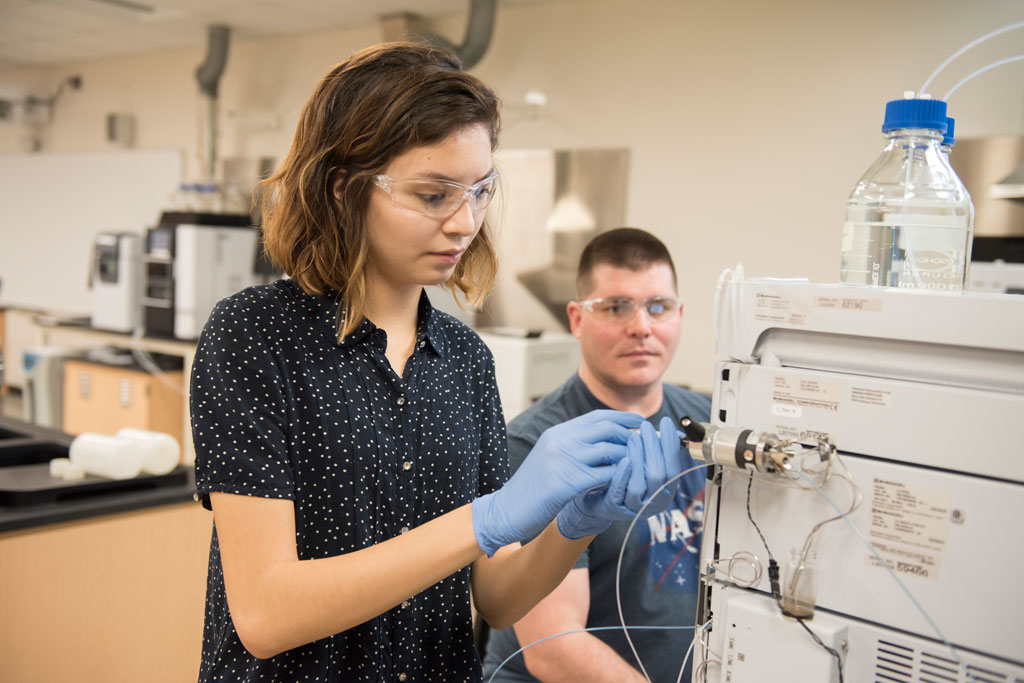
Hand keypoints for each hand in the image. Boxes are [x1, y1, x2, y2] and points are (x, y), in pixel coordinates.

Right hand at [471, 410, 642, 556]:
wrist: (507, 510)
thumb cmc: (531, 489)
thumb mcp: (550, 457)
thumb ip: (572, 446)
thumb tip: (603, 441)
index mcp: (557, 432)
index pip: (597, 417)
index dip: (622, 418)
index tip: (640, 422)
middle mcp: (560, 440)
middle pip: (606, 428)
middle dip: (631, 436)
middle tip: (645, 445)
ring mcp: (563, 459)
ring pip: (609, 450)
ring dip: (628, 457)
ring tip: (639, 465)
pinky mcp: (567, 482)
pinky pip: (605, 474)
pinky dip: (620, 477)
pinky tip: (627, 483)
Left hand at [555, 417, 683, 539]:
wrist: (599, 495)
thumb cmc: (627, 474)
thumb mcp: (645, 462)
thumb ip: (659, 450)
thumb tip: (675, 429)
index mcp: (666, 491)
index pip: (674, 467)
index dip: (671, 445)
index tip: (666, 422)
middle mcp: (654, 502)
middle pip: (659, 475)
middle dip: (653, 448)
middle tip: (646, 427)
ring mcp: (634, 507)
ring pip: (640, 484)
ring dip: (638, 458)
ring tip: (633, 438)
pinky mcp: (615, 507)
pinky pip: (620, 492)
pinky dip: (623, 474)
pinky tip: (624, 459)